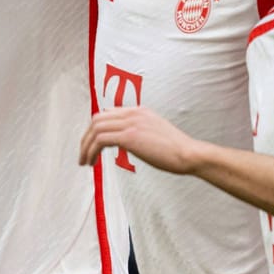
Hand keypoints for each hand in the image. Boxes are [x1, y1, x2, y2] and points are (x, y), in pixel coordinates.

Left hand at [80, 107, 199, 172]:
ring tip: (85, 161)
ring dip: (86, 147)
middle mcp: (133, 113)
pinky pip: (100, 140)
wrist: (189, 154)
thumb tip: (125, 141)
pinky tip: (92, 162)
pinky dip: (91, 151)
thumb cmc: (176, 150)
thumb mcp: (155, 133)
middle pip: (97, 120)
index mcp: (139, 110)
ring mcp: (131, 123)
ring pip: (95, 129)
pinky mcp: (129, 136)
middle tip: (84, 154)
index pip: (107, 114)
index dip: (95, 129)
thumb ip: (139, 131)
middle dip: (86, 138)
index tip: (92, 144)